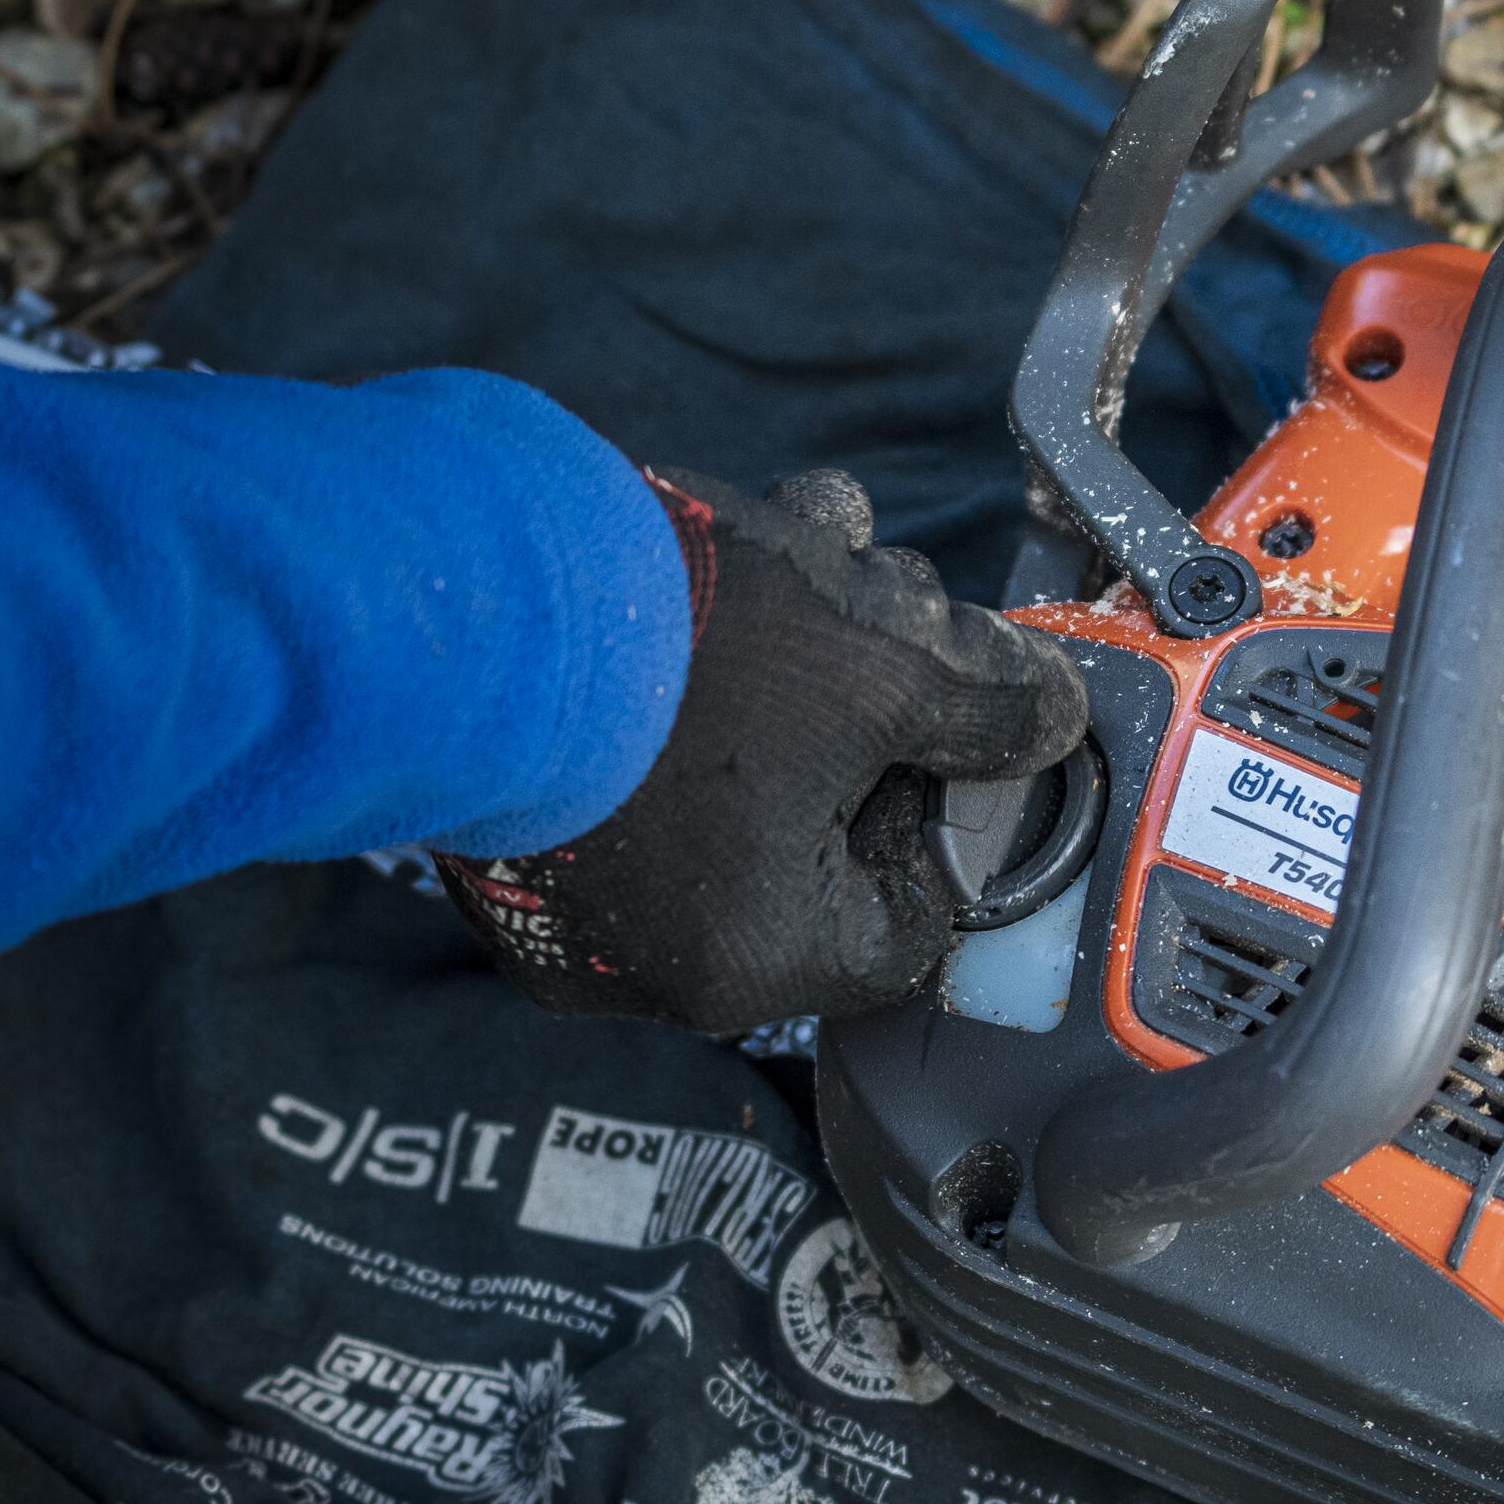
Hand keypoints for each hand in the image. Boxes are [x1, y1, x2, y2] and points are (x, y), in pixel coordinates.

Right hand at [437, 467, 1088, 1033]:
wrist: (456, 582)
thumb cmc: (682, 650)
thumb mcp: (886, 663)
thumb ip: (987, 707)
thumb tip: (1047, 717)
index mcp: (755, 963)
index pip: (908, 918)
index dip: (939, 807)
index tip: (935, 718)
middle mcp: (649, 965)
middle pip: (815, 838)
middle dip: (864, 708)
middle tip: (876, 601)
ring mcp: (564, 902)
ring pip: (728, 783)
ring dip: (790, 660)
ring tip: (808, 539)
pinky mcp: (507, 830)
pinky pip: (630, 769)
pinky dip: (685, 678)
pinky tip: (714, 566)